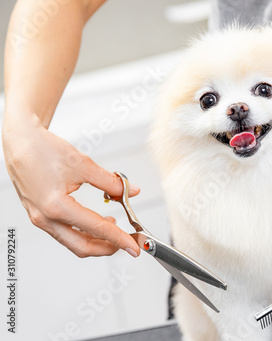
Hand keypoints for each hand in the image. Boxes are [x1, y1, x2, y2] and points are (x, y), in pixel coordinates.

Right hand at [3, 116, 141, 257]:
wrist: (21, 142)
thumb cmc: (44, 150)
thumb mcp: (84, 165)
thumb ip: (111, 182)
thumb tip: (131, 192)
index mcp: (56, 206)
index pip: (96, 228)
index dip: (119, 238)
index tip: (133, 246)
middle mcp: (45, 217)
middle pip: (82, 246)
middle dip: (107, 247)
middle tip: (126, 243)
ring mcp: (40, 218)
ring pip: (72, 242)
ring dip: (95, 241)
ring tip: (115, 230)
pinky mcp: (39, 215)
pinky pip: (64, 233)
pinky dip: (83, 233)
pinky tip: (96, 224)